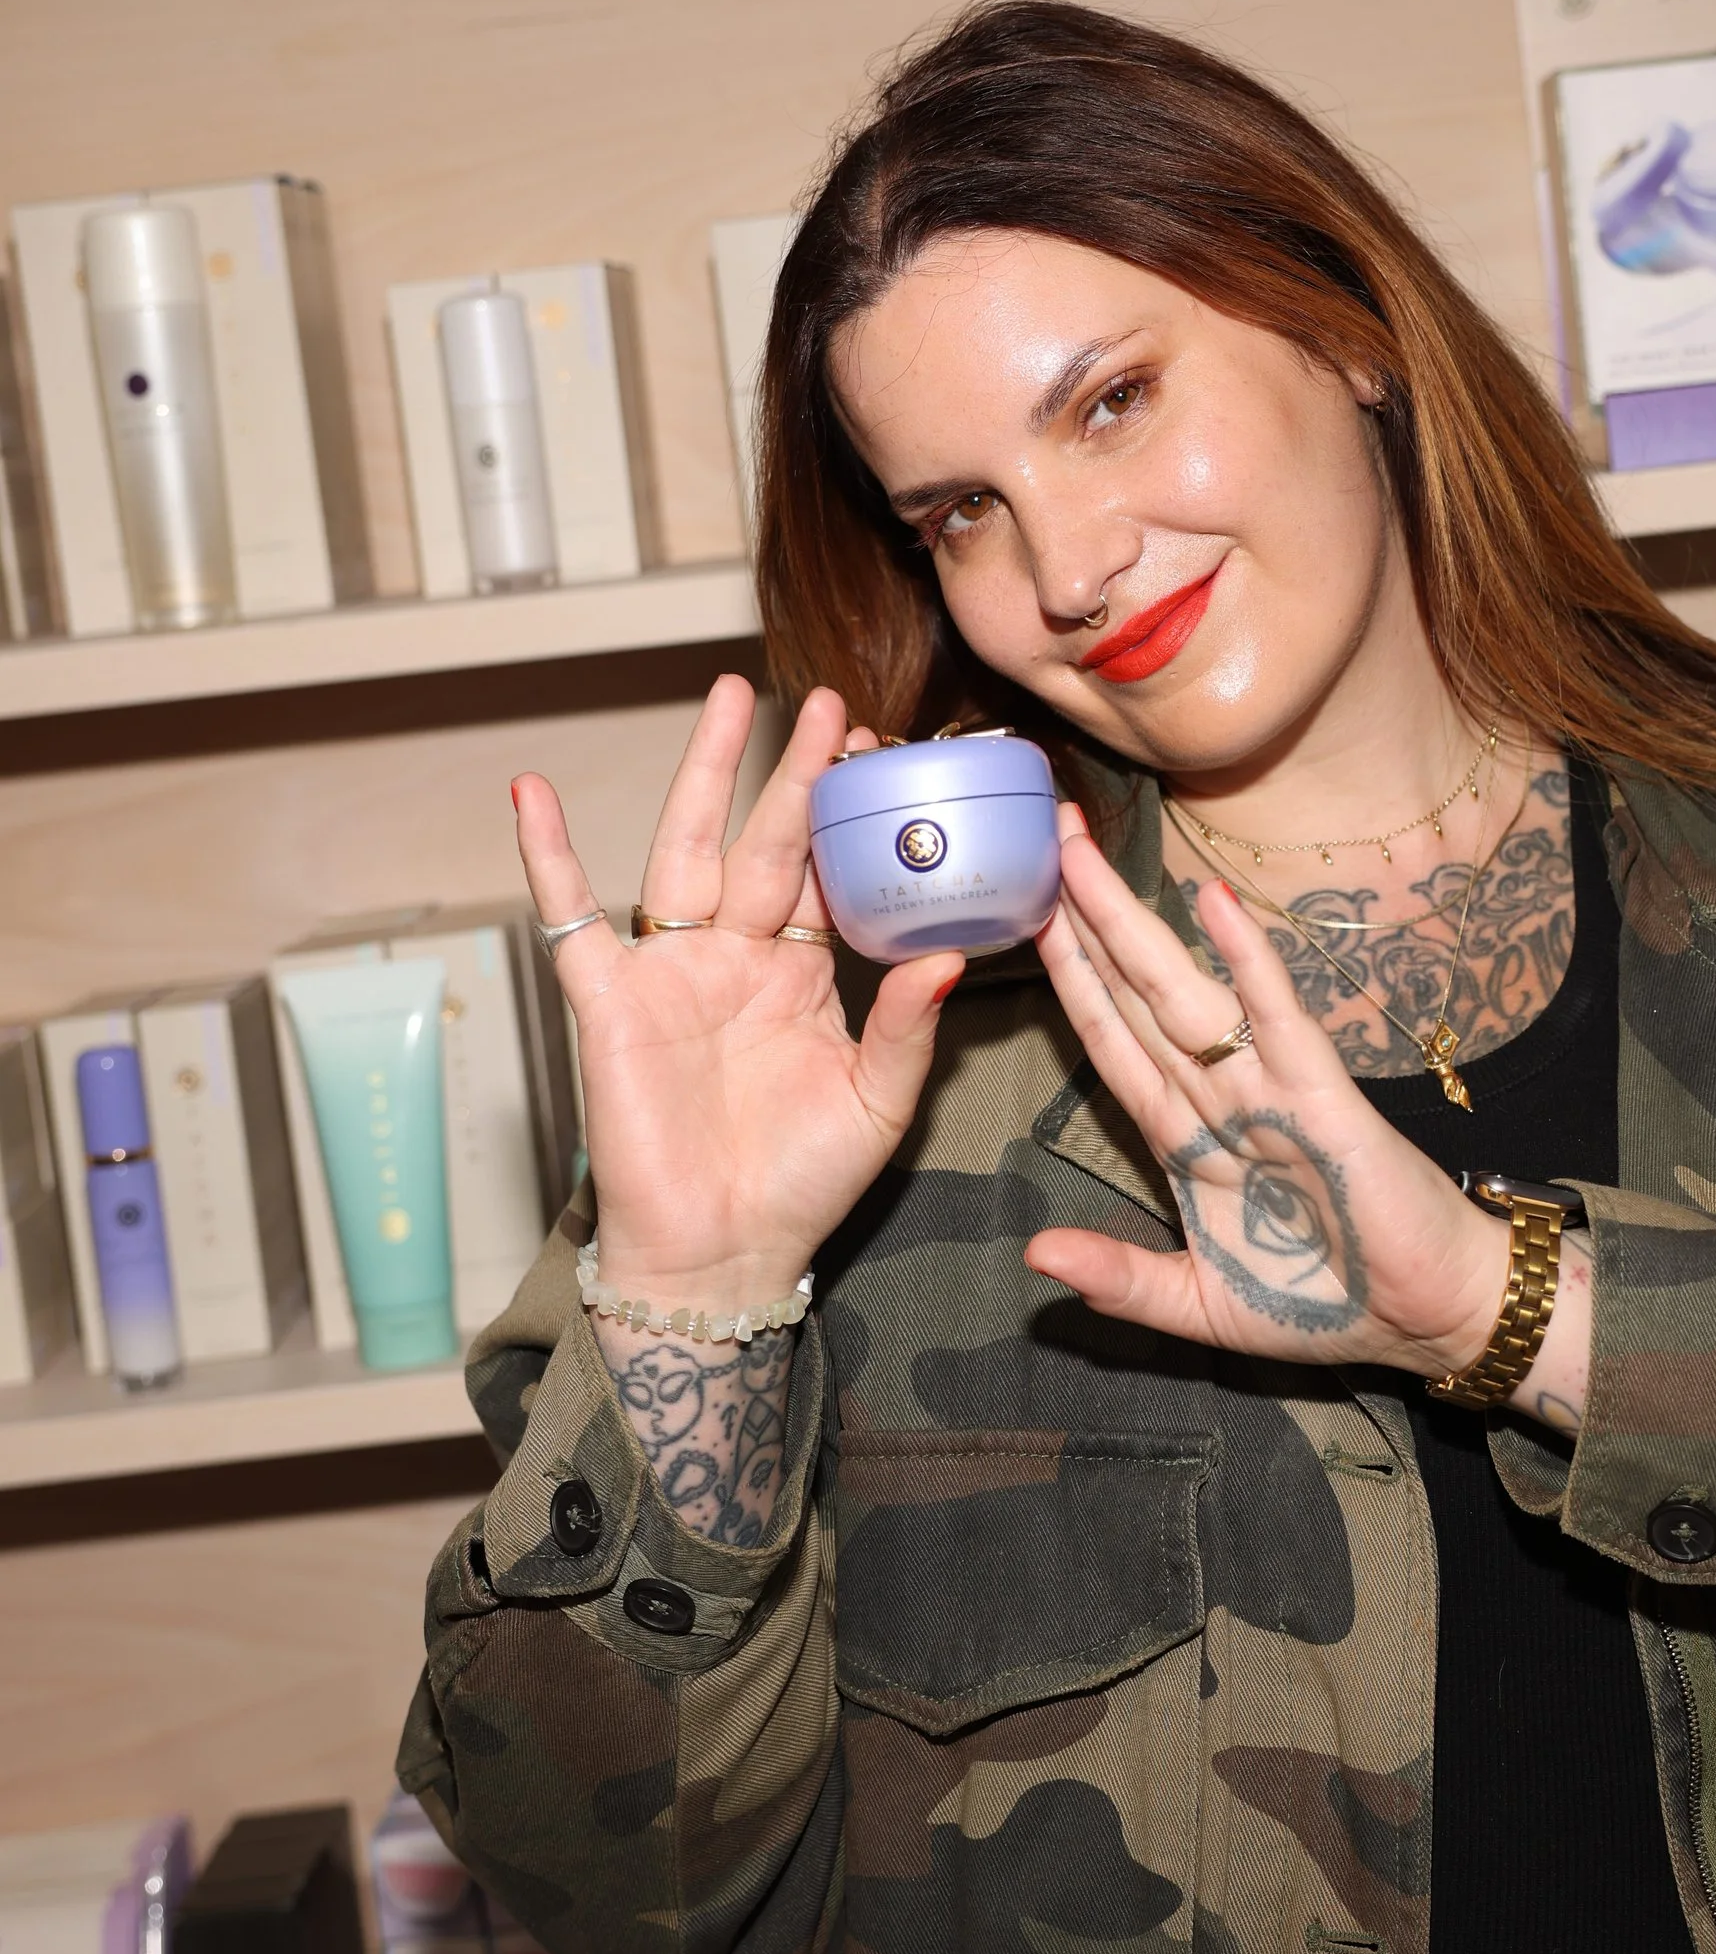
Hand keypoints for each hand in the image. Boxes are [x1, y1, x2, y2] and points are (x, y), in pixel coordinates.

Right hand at [513, 677, 959, 1307]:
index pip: (830, 874)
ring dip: (703, 774)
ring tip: (727, 698)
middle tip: (827, 700)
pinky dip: (546, 857)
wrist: (721, 1256)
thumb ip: (908, 1027)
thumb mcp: (878, 1103)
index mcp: (804, 975)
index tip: (884, 753)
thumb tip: (945, 955)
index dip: (852, 817)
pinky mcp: (611, 1001)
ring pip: (687, 850)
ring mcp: (673, 971)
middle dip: (795, 771)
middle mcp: (739, 958)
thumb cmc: (799, 1184)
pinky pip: (572, 919)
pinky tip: (530, 795)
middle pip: (767, 841)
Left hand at [1028, 815, 1512, 1380]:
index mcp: (1187, 1141)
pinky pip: (1277, 1022)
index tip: (1020, 913)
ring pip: (1184, 996)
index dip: (1066, 978)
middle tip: (1043, 835)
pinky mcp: (1326, 1100)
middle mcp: (1220, 1100)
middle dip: (1083, 920)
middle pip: (1134, 997)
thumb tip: (1036, 1254)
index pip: (1110, 1041)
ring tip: (1082, 855)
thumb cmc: (1327, 1306)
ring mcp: (1270, 1091)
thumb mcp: (1201, 1308)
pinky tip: (1212, 903)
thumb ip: (1122, 1281)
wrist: (1428, 1320)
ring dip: (1131, 925)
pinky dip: (1247, 963)